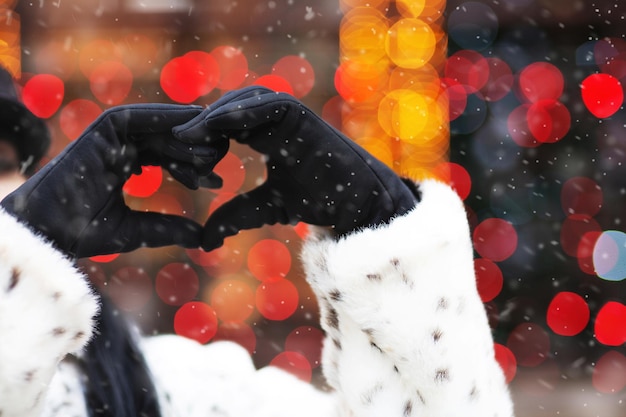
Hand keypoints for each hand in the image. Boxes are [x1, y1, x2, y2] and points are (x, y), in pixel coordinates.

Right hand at [1, 104, 226, 257]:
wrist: (49, 230)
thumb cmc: (84, 232)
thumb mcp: (137, 229)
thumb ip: (167, 227)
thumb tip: (202, 238)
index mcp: (126, 164)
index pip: (168, 158)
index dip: (193, 168)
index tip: (216, 181)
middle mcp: (120, 146)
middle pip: (168, 139)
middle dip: (196, 148)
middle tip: (223, 158)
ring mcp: (110, 134)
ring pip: (159, 127)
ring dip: (187, 134)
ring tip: (214, 145)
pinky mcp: (101, 126)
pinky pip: (139, 118)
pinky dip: (165, 119)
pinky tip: (191, 126)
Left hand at [173, 87, 418, 250]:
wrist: (355, 205)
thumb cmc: (317, 202)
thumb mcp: (266, 207)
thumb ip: (236, 214)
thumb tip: (204, 240)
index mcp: (264, 135)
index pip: (225, 125)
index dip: (201, 135)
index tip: (177, 153)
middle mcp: (275, 121)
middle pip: (231, 107)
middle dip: (203, 120)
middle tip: (176, 140)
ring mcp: (290, 115)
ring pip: (247, 99)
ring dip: (217, 113)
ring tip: (191, 134)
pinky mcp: (303, 115)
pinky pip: (269, 103)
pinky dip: (242, 111)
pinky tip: (217, 125)